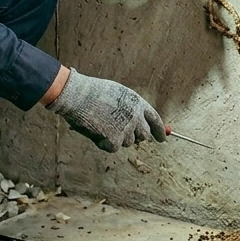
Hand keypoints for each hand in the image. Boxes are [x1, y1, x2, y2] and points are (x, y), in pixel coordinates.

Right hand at [46, 69, 165, 152]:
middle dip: (136, 137)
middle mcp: (136, 117)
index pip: (155, 120)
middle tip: (123, 135)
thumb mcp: (118, 95)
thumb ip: (130, 108)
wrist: (78, 96)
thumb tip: (138, 124)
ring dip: (116, 138)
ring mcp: (126, 130)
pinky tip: (95, 130)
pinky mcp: (115, 141)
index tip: (162, 138)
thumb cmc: (94, 93)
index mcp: (138, 103)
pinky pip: (113, 148)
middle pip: (144, 136)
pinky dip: (104, 143)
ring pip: (127, 143)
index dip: (159, 131)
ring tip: (101, 124)